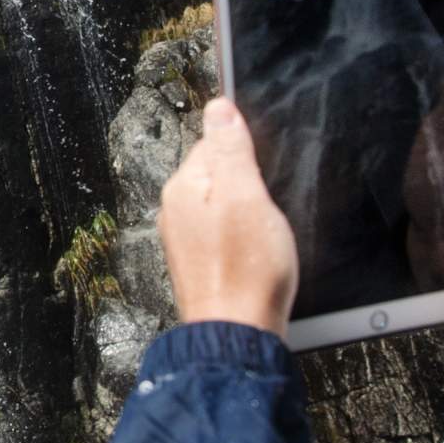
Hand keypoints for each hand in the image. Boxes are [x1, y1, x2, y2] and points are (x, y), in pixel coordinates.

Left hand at [159, 98, 299, 336]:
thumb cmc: (245, 272)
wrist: (237, 335)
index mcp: (183, 188)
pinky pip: (225, 235)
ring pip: (224, 207)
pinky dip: (244, 239)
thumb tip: (219, 107)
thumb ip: (230, 150)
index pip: (214, 143)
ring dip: (248, 215)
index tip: (265, 175)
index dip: (248, 154)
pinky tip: (259, 256)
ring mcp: (186, 240)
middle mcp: (176, 211)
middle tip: (267, 213)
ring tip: (265, 238)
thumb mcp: (246, 196)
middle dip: (248, 186)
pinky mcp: (201, 264)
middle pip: (219, 176)